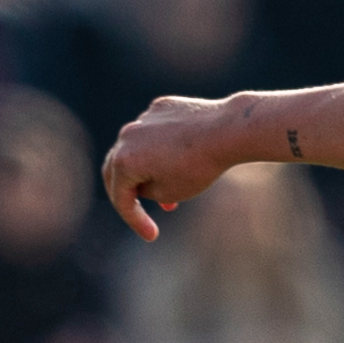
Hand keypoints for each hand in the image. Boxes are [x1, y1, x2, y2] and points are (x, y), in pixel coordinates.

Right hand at [101, 95, 246, 240]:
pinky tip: (179, 160)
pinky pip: (154, 133)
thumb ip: (145, 190)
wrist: (226, 131)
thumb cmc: (198, 167)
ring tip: (170, 192)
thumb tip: (141, 182)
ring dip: (147, 171)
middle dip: (127, 193)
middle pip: (116, 169)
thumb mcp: (168, 192)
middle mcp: (126, 136)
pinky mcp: (161, 107)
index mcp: (123, 161)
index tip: (152, 236)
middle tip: (137, 209)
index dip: (134, 220)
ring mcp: (143, 119)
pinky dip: (160, 149)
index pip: (120, 197)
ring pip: (137, 148)